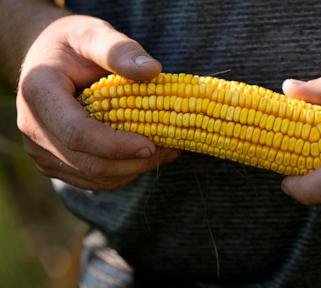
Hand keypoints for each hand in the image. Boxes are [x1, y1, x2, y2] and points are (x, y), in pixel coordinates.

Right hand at [17, 15, 178, 190]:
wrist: (47, 62)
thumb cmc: (71, 46)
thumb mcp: (92, 34)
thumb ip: (119, 50)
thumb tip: (153, 70)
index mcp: (39, 94)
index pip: (78, 133)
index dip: (117, 145)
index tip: (152, 145)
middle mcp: (34, 128)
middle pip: (88, 163)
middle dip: (132, 162)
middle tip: (168, 149)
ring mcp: (41, 150)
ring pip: (93, 177)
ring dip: (132, 170)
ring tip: (163, 151)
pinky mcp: (54, 162)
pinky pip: (91, 179)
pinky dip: (122, 172)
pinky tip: (143, 156)